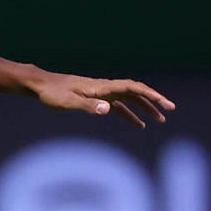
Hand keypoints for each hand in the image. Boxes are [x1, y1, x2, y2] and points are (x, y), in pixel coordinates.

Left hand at [30, 72, 174, 127]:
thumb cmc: (53, 93)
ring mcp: (102, 93)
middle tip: (170, 110)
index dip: (150, 94)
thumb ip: (88, 106)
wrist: (41, 85)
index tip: (164, 103)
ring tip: (159, 120)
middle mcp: (105, 88)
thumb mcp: (69, 102)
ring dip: (145, 108)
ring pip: (130, 99)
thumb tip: (109, 109)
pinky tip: (138, 125)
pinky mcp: (97, 99)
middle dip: (154, 100)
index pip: (132, 87)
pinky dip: (130, 115)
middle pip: (136, 92)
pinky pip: (119, 107)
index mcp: (102, 87)